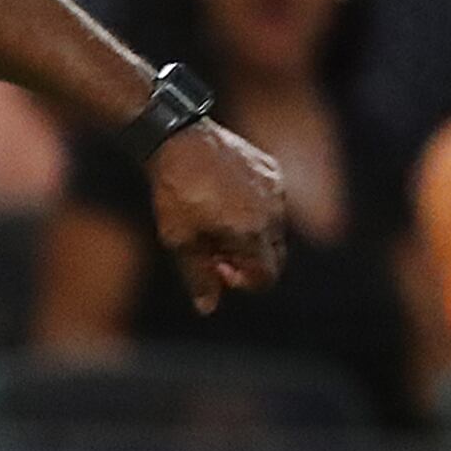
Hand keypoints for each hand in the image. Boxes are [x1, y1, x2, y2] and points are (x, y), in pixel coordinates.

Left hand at [150, 122, 287, 313]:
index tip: (216, 269)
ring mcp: (276, 188)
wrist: (177, 140)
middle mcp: (273, 211)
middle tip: (211, 248)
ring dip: (250, 236)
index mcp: (252, 232)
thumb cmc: (174, 193)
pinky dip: (254, 211)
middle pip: (274, 255)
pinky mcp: (272, 170)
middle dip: (246, 260)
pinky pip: (272, 202)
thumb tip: (208, 309)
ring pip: (273, 229)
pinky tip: (223, 201)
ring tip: (213, 223)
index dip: (242, 282)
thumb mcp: (179, 240)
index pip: (267, 276)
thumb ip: (198, 276)